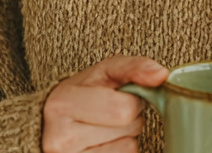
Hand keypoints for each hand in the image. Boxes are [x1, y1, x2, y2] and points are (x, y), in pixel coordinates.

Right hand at [42, 55, 167, 152]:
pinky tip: (105, 143)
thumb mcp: (103, 72)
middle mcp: (61, 139)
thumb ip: (134, 66)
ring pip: (129, 148)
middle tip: (111, 112)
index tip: (119, 96)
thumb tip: (161, 75)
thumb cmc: (81, 94)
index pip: (123, 110)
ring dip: (126, 136)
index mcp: (64, 104)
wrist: (50, 124)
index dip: (132, 101)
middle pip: (129, 129)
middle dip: (130, 118)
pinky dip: (121, 150)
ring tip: (106, 127)